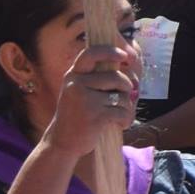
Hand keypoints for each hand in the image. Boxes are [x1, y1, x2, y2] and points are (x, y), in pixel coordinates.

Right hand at [38, 44, 140, 159]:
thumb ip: (98, 78)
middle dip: (127, 87)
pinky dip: (126, 119)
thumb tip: (132, 73)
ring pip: (122, 96)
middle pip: (116, 77)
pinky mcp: (94, 115)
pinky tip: (121, 124)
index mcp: (73, 75)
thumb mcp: (79, 91)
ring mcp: (85, 99)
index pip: (90, 54)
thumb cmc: (77, 115)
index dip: (109, 51)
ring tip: (120, 114)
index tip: (124, 56)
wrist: (62, 142)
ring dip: (127, 107)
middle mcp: (76, 84)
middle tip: (127, 95)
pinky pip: (122, 112)